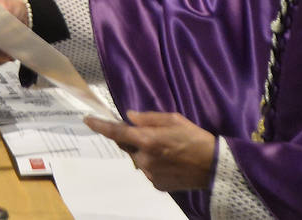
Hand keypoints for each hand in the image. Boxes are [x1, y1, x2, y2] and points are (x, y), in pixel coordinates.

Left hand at [83, 111, 215, 190]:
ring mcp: (150, 174)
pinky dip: (154, 164)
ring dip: (145, 152)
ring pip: (139, 159)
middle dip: (134, 139)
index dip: (100, 125)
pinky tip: (170, 162)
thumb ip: (148, 118)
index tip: (88, 120)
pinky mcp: (157, 185)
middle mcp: (144, 159)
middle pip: (128, 146)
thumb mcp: (173, 119)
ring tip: (167, 150)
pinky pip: (148, 171)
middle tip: (153, 135)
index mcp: (147, 140)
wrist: (214, 167)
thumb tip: (129, 115)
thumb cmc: (194, 138)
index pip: (116, 132)